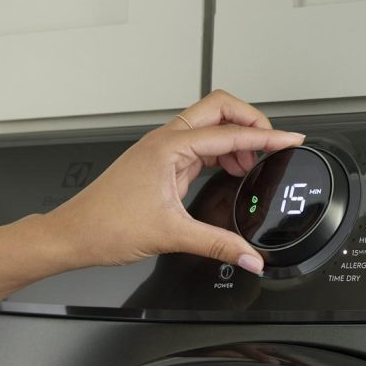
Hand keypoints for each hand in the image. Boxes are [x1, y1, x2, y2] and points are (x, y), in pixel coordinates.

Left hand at [44, 90, 304, 273]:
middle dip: (251, 120)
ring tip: (253, 164)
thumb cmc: (106, 226)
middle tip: (274, 142)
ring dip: (236, 138)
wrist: (74, 234)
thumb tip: (251, 257)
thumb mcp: (172, 235)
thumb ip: (219, 245)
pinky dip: (221, 152)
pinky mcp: (161, 162)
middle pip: (220, 109)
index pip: (229, 133)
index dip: (266, 136)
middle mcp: (165, 141)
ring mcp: (162, 149)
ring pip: (209, 124)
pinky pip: (200, 145)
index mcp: (168, 147)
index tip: (291, 139)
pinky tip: (230, 171)